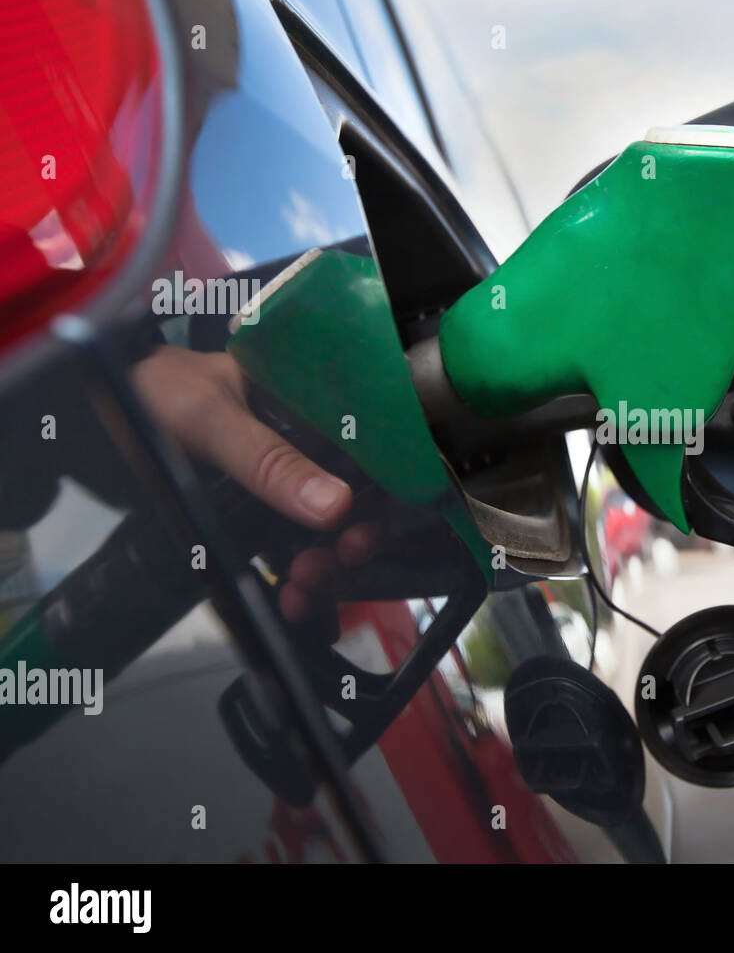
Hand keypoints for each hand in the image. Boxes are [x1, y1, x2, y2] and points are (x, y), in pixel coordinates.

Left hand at [131, 346, 373, 621]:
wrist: (90, 419)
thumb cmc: (155, 390)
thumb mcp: (211, 418)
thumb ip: (270, 460)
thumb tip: (335, 507)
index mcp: (319, 405)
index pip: (377, 452)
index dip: (384, 499)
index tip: (359, 537)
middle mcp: (315, 442)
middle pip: (360, 500)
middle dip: (351, 544)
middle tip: (320, 570)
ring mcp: (290, 480)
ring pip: (331, 531)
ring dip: (326, 568)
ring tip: (299, 590)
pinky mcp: (263, 512)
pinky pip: (295, 548)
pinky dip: (299, 580)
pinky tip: (292, 601)